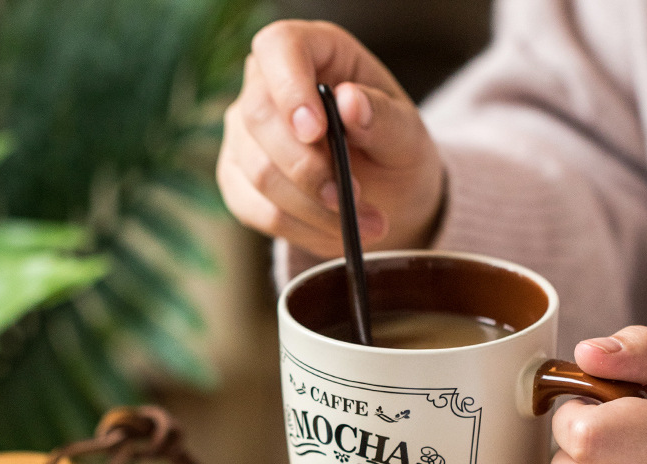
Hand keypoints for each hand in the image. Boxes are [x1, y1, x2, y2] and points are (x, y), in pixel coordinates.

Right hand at [216, 20, 444, 258]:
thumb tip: (349, 103)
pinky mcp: (238, 182)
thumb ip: (383, 119)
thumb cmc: (395, 154)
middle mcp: (267, 87)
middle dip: (308, 168)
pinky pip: (257, 211)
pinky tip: (334, 232)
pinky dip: (300, 229)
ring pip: (259, 172)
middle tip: (353, 197)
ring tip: (361, 223)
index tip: (316, 130)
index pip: (279, 47)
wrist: (385, 201)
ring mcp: (245, 137)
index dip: (290, 86)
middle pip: (260, 117)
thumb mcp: (408, 137)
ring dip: (313, 209)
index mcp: (315, 53)